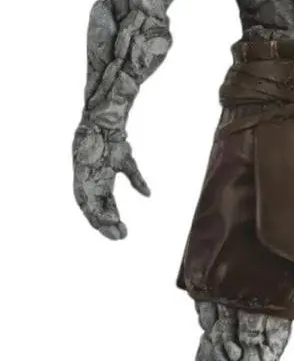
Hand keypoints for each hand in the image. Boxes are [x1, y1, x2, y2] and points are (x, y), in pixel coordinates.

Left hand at [72, 120, 149, 239]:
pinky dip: (91, 207)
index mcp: (103, 184)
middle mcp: (93, 185)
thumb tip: (148, 195)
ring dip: (99, 220)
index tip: (124, 232)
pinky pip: (83, 195)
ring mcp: (85, 180)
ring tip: (110, 229)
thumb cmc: (114, 141)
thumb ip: (136, 180)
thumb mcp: (128, 164)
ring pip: (89, 207)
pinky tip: (99, 217)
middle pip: (97, 212)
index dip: (114, 220)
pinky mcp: (79, 173)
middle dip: (107, 225)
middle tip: (119, 236)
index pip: (107, 208)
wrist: (104, 123)